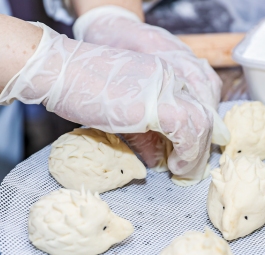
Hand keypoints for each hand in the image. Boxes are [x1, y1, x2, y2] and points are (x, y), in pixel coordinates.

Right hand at [0, 22, 218, 178]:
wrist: (59, 71)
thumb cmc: (80, 90)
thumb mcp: (122, 115)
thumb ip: (145, 136)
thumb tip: (159, 160)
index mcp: (163, 74)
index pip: (197, 101)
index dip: (200, 130)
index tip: (191, 152)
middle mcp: (170, 77)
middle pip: (205, 111)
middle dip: (203, 144)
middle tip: (193, 168)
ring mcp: (167, 87)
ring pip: (202, 122)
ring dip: (197, 153)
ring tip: (183, 171)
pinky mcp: (160, 103)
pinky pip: (189, 131)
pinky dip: (188, 153)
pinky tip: (176, 167)